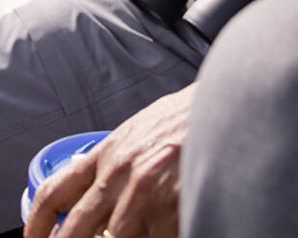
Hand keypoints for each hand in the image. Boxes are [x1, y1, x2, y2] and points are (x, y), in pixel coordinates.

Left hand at [24, 86, 193, 237]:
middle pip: (75, 231)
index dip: (37, 225)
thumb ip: (117, 162)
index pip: (56, 192)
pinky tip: (176, 216)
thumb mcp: (143, 131)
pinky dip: (164, 233)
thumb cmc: (190, 117)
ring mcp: (145, 192)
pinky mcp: (172, 208)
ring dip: (136, 233)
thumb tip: (98, 195)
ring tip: (156, 214)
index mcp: (110, 151)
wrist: (231, 102)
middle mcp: (120, 172)